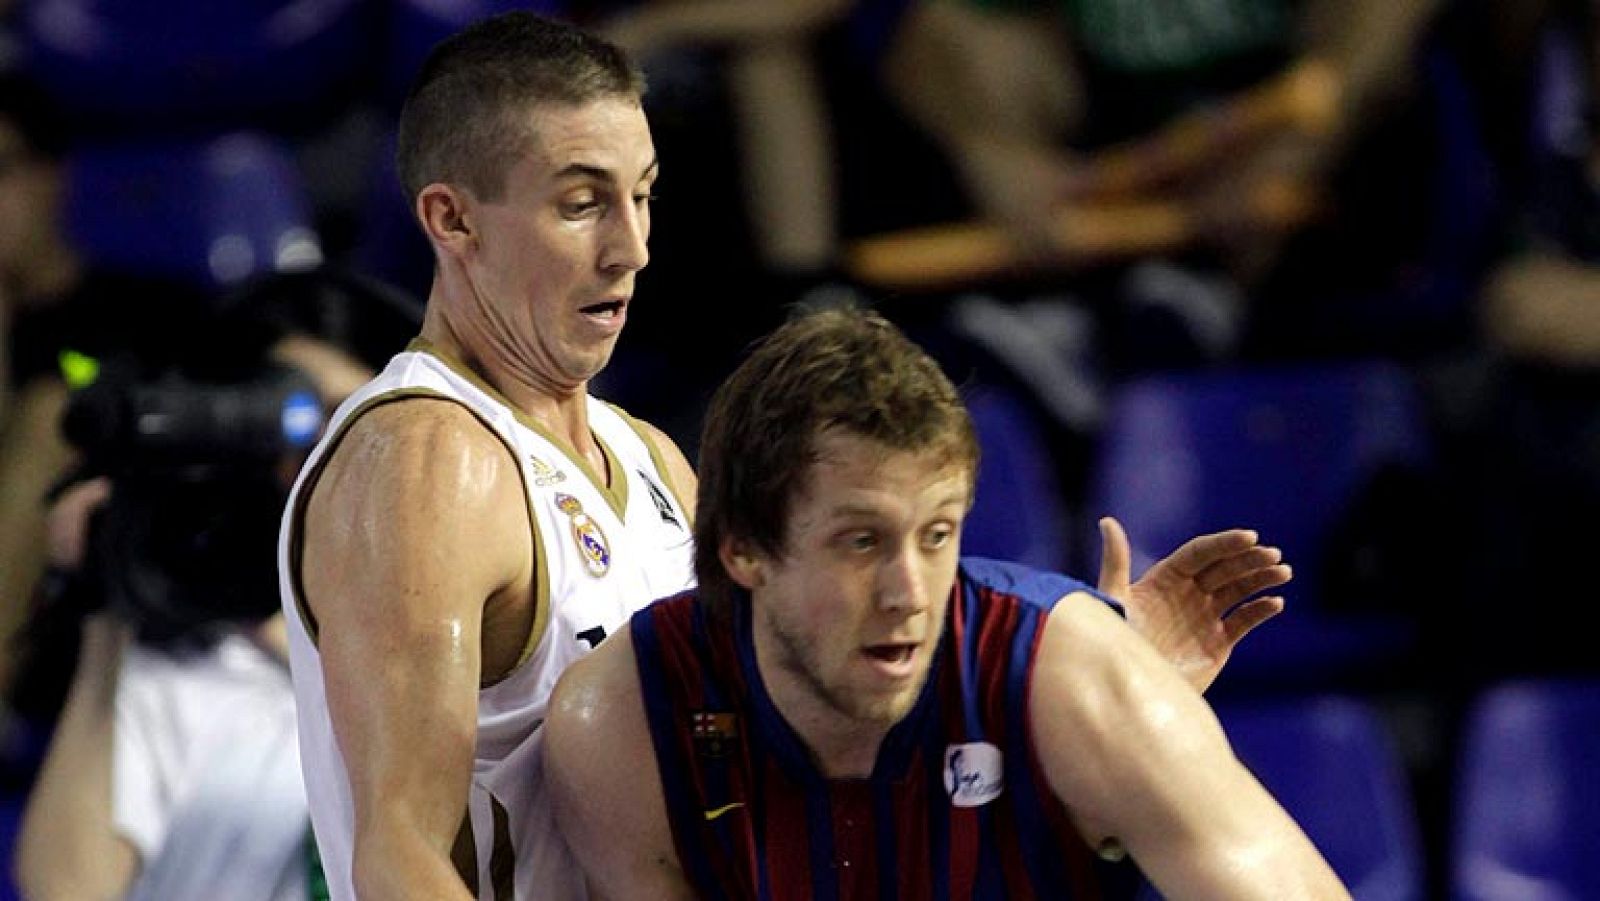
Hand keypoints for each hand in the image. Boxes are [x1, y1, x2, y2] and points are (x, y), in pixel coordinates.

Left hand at [1096, 516, 1287, 692]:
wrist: (1130, 691)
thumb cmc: (1115, 644)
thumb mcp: (1113, 600)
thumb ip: (1115, 562)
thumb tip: (1105, 521)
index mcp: (1165, 579)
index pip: (1200, 553)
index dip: (1224, 543)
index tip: (1249, 536)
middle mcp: (1187, 593)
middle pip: (1224, 568)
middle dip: (1249, 559)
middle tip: (1273, 554)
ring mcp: (1204, 617)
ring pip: (1239, 590)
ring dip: (1262, 579)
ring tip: (1283, 572)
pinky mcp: (1218, 643)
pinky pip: (1244, 621)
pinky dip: (1261, 610)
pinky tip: (1275, 603)